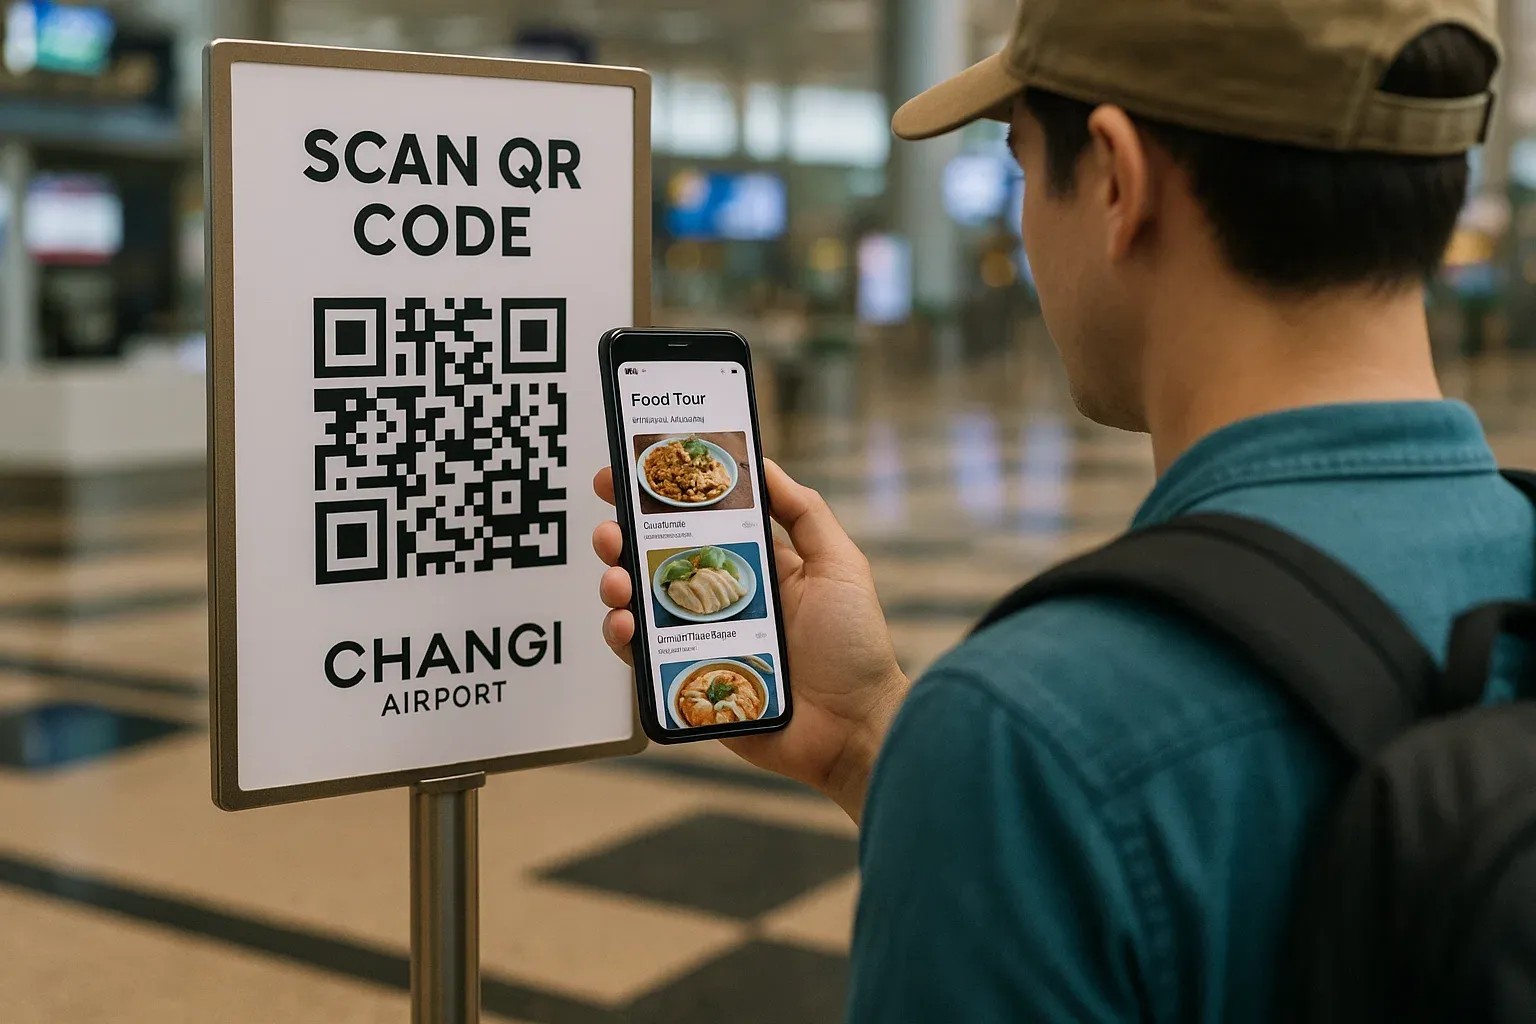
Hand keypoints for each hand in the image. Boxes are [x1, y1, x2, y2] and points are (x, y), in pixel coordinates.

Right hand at [592, 460, 909, 821]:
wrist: (855, 729)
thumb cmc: (855, 648)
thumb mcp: (840, 565)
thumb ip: (804, 513)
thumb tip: (762, 463)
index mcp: (754, 568)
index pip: (697, 525)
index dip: (660, 501)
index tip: (625, 474)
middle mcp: (722, 601)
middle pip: (657, 561)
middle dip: (623, 539)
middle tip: (609, 530)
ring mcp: (702, 642)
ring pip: (641, 607)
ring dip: (617, 585)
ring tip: (617, 579)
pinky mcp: (688, 683)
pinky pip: (643, 659)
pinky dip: (623, 639)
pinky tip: (624, 625)